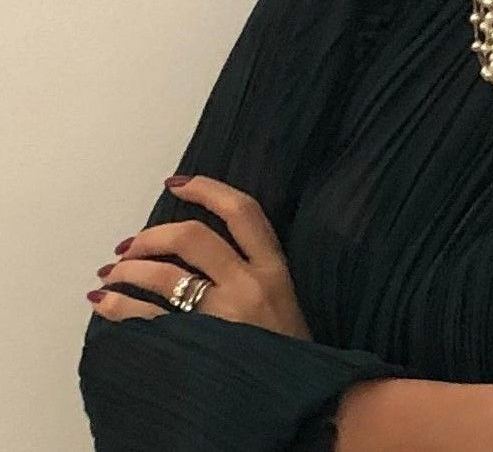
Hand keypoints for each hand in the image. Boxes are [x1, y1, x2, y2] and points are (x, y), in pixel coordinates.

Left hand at [88, 174, 312, 339]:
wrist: (299, 398)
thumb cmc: (286, 352)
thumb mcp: (283, 299)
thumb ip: (251, 270)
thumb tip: (193, 247)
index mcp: (274, 268)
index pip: (244, 211)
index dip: (208, 189)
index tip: (177, 184)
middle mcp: (250, 284)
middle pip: (194, 237)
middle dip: (154, 235)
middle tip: (131, 244)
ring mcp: (224, 315)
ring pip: (165, 275)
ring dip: (128, 268)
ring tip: (112, 273)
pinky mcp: (199, 345)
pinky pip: (148, 318)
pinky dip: (118, 306)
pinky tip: (103, 303)